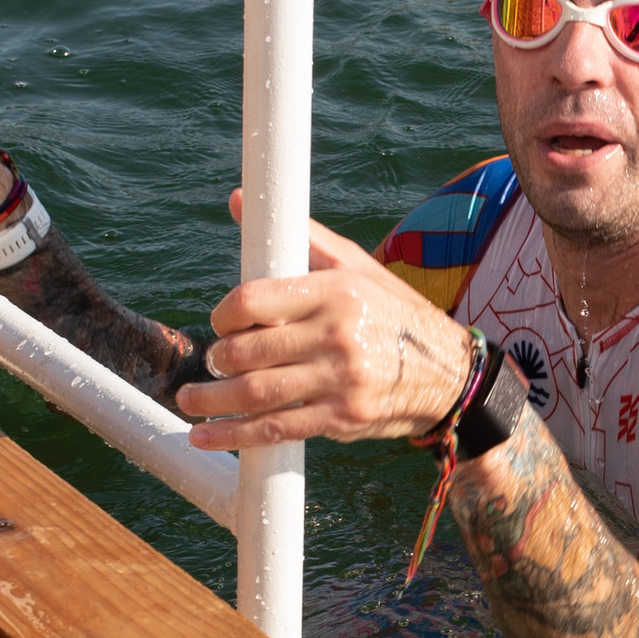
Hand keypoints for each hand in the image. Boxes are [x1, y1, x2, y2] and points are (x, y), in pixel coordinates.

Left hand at [178, 205, 476, 450]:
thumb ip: (299, 238)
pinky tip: (207, 435)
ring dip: (212, 400)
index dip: (224, 315)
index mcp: (335, 291)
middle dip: (217, 359)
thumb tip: (239, 201)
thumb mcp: (356, 268)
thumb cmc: (392, 313)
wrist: (448, 373)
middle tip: (211, 362)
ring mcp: (340, 379)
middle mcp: (336, 334)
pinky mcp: (342, 417)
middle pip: (249, 350)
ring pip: (256, 392)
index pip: (255, 300)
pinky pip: (278, 428)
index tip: (220, 325)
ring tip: (190, 401)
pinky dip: (235, 435)